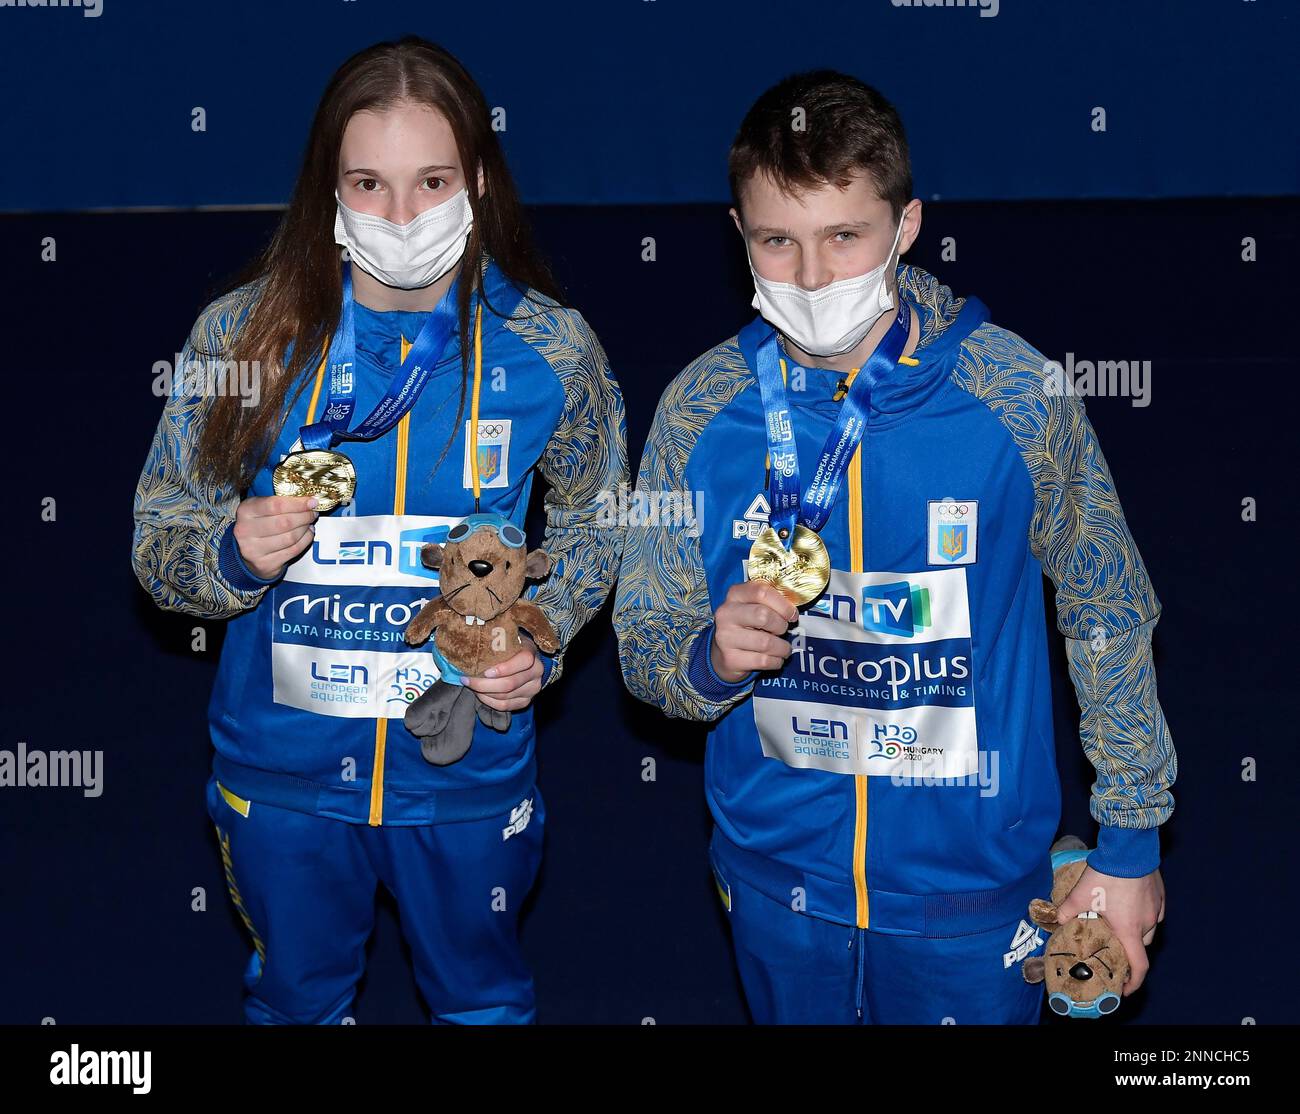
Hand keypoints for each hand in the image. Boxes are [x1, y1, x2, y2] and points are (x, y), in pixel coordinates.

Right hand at [232, 494, 317, 578]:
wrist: (243, 552)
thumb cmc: (256, 526)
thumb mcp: (260, 507)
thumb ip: (279, 501)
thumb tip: (307, 500)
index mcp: (246, 511)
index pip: (275, 505)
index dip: (298, 503)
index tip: (311, 501)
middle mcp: (246, 531)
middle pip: (285, 522)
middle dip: (305, 516)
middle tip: (312, 512)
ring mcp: (254, 550)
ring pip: (291, 537)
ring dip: (305, 528)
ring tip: (309, 523)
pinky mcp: (265, 564)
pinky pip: (293, 550)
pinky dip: (305, 541)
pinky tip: (306, 534)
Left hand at [464, 645, 543, 711]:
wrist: (524, 661)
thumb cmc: (510, 647)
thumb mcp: (506, 639)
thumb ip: (495, 640)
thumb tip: (470, 643)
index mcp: (532, 654)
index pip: (524, 661)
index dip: (505, 668)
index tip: (485, 671)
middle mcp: (536, 673)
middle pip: (509, 684)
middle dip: (484, 684)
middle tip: (467, 679)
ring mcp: (532, 689)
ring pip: (504, 697)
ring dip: (483, 692)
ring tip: (471, 684)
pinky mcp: (525, 701)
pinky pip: (504, 706)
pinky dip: (488, 701)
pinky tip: (479, 694)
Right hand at [710, 579, 798, 682]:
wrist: (723, 653)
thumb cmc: (747, 625)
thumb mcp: (754, 606)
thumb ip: (771, 602)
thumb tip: (793, 612)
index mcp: (735, 595)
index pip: (762, 592)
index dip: (783, 604)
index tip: (792, 614)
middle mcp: (726, 614)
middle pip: (763, 615)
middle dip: (781, 626)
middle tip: (782, 631)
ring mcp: (725, 637)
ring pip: (766, 642)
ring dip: (782, 648)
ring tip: (783, 649)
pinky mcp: (730, 659)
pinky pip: (763, 661)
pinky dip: (776, 661)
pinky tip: (774, 659)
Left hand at [1054, 863, 1165, 994]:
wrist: (1128, 850)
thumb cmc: (1107, 876)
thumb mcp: (1080, 895)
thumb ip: (1067, 910)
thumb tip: (1056, 919)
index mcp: (1130, 931)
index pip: (1139, 966)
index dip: (1134, 982)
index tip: (1125, 988)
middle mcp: (1147, 924)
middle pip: (1141, 947)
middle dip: (1129, 952)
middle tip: (1114, 948)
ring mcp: (1157, 909)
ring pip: (1148, 929)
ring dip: (1136, 932)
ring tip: (1119, 924)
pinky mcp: (1160, 895)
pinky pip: (1154, 913)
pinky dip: (1143, 915)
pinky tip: (1129, 905)